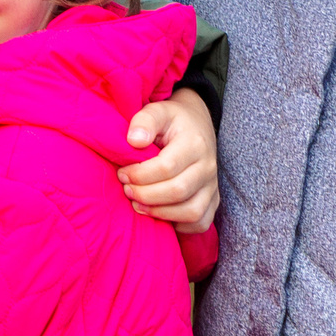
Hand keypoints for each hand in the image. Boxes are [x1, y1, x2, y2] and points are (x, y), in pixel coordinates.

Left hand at [121, 88, 219, 233]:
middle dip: (145, 195)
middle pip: (178, 191)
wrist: (196, 125)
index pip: (166, 167)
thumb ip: (144, 120)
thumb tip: (134, 140)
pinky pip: (200, 222)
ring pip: (191, 212)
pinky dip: (179, 225)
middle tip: (127, 189)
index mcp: (194, 143)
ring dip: (160, 213)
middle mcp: (208, 167)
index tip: (123, 173)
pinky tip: (159, 213)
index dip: (139, 175)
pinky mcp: (213, 200)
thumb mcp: (157, 110)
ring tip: (138, 204)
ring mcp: (212, 186)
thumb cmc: (171, 121)